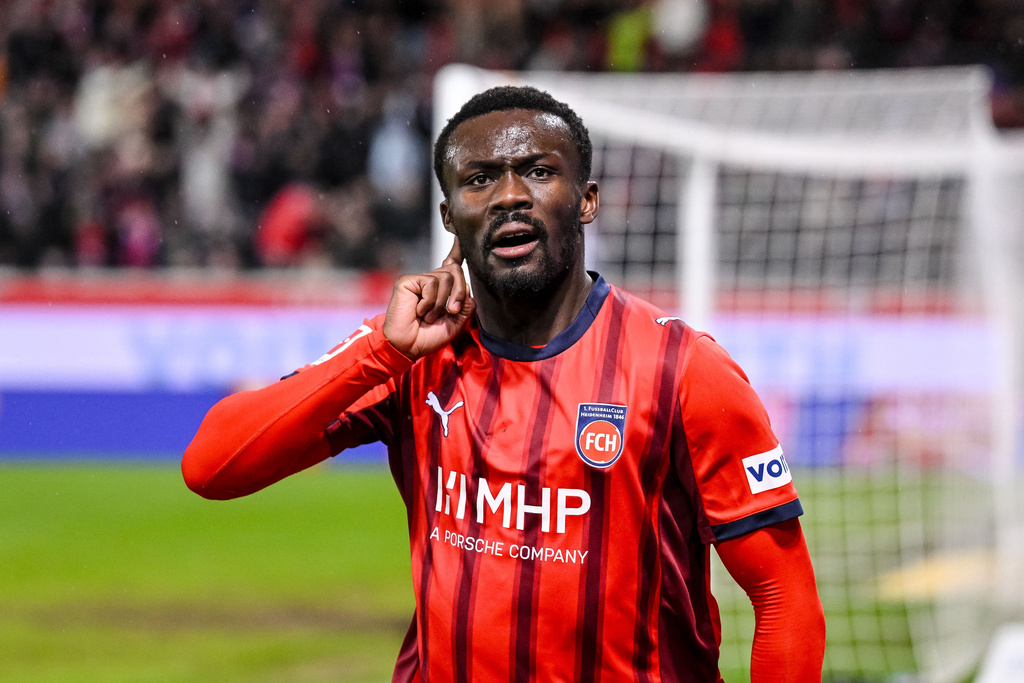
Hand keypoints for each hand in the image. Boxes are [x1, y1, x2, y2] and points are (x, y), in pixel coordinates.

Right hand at [382, 239, 474, 358]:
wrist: (408, 346)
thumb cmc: (428, 337)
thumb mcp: (456, 323)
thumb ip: (465, 305)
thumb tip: (468, 287)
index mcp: (441, 290)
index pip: (451, 266)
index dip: (457, 251)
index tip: (460, 238)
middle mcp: (431, 281)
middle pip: (455, 271)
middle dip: (459, 292)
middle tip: (452, 312)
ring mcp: (419, 280)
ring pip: (446, 277)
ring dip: (442, 302)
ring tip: (429, 316)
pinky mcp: (408, 281)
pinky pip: (431, 284)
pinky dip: (430, 302)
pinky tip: (419, 312)